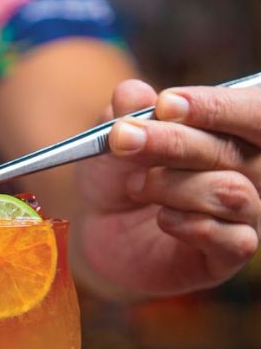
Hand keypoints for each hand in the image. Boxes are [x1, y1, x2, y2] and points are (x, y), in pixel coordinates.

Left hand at [73, 80, 260, 296]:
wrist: (102, 229)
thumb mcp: (115, 138)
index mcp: (235, 131)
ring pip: (230, 192)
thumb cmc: (119, 174)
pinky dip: (190, 224)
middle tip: (124, 137)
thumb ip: (127, 113)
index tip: (165, 104)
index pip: (252, 111)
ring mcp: (246, 215)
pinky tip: (162, 218)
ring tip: (135, 185)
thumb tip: (133, 93)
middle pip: (235, 151)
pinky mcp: (229, 255)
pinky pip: (232, 239)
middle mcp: (252, 170)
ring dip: (172, 185)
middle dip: (175, 142)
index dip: (215, 107)